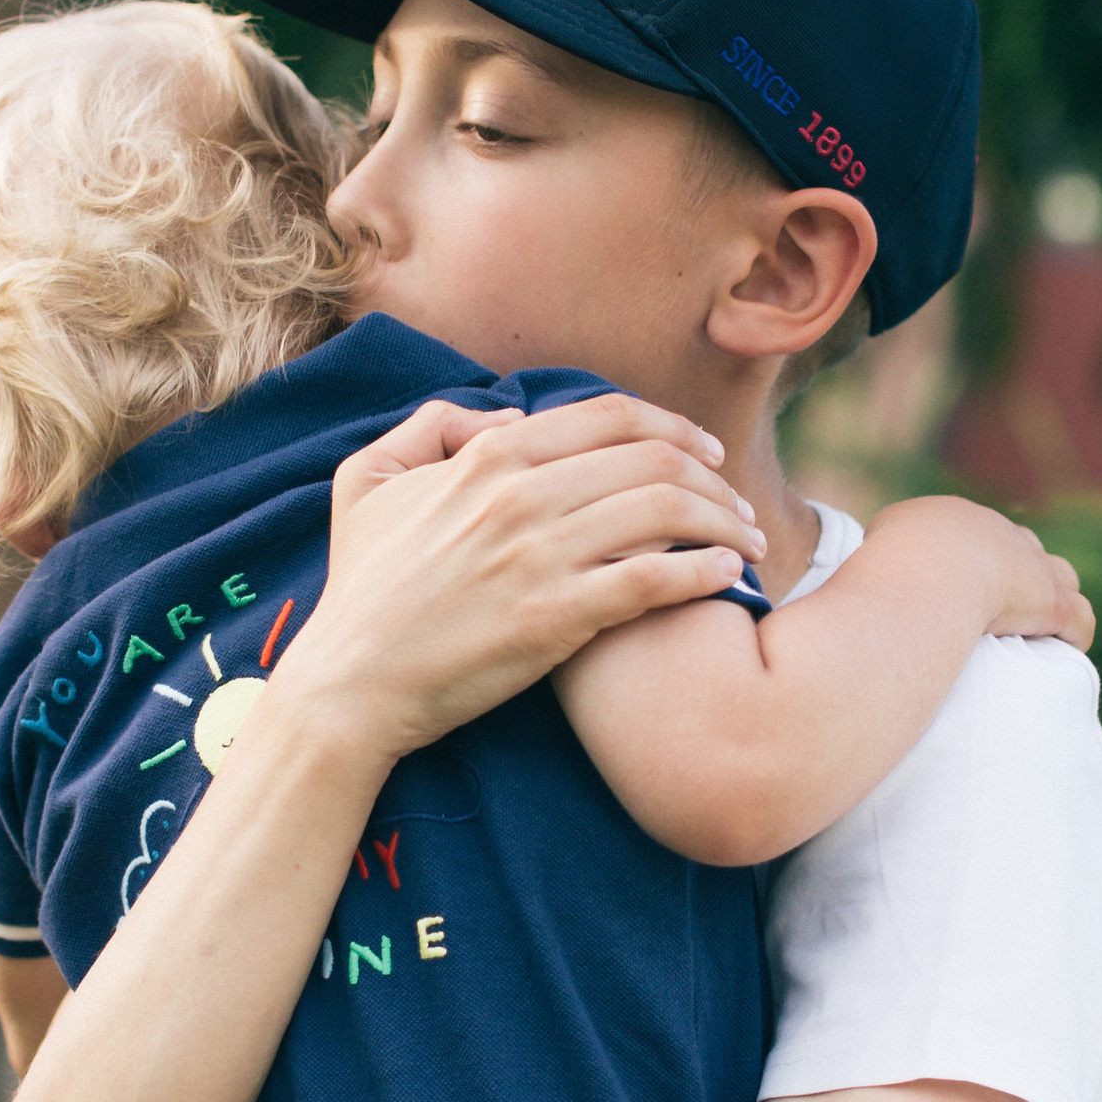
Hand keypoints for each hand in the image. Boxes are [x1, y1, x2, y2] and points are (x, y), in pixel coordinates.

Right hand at [276, 393, 762, 759]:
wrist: (351, 684)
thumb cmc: (361, 588)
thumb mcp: (367, 481)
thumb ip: (432, 426)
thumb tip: (506, 419)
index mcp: (488, 456)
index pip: (611, 417)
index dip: (674, 426)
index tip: (705, 452)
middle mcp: (522, 495)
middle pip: (654, 459)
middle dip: (714, 477)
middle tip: (739, 502)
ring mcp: (542, 556)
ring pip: (666, 512)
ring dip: (724, 520)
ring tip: (750, 542)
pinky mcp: (557, 618)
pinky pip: (654, 578)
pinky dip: (704, 570)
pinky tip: (728, 575)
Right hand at [866, 495, 1094, 650]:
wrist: (928, 575)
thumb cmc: (889, 569)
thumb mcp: (871, 549)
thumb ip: (875, 554)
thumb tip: (865, 572)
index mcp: (958, 519)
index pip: (976, 537)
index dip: (974, 565)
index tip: (962, 595)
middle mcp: (1002, 534)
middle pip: (1022, 549)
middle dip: (1016, 576)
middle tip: (997, 614)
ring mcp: (1033, 566)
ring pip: (1060, 576)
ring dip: (1052, 598)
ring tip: (1036, 631)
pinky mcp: (1054, 601)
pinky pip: (1078, 618)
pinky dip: (1072, 634)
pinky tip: (1062, 651)